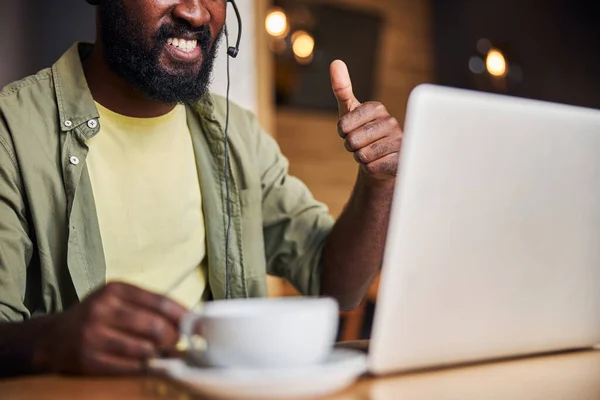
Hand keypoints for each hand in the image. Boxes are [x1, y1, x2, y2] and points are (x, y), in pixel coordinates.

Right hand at [36, 282, 186, 374]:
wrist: (53, 337)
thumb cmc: (96, 316)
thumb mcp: (118, 299)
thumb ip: (149, 305)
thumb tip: (188, 319)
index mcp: (115, 289)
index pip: (160, 302)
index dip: (183, 316)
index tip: (197, 325)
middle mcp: (103, 309)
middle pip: (155, 327)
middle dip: (173, 338)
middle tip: (176, 343)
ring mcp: (94, 336)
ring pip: (145, 349)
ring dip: (160, 354)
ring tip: (161, 353)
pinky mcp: (89, 360)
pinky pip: (130, 367)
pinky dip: (145, 367)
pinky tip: (148, 364)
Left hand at [330, 60, 402, 182]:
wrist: (382, 157)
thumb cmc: (363, 131)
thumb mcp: (349, 110)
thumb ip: (342, 88)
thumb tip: (336, 63)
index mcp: (377, 108)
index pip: (343, 125)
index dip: (342, 132)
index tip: (351, 130)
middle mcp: (391, 122)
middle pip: (352, 142)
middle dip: (351, 147)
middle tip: (361, 144)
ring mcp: (399, 141)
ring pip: (362, 156)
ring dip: (361, 158)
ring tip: (371, 153)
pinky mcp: (402, 160)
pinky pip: (372, 168)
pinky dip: (370, 168)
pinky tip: (379, 162)